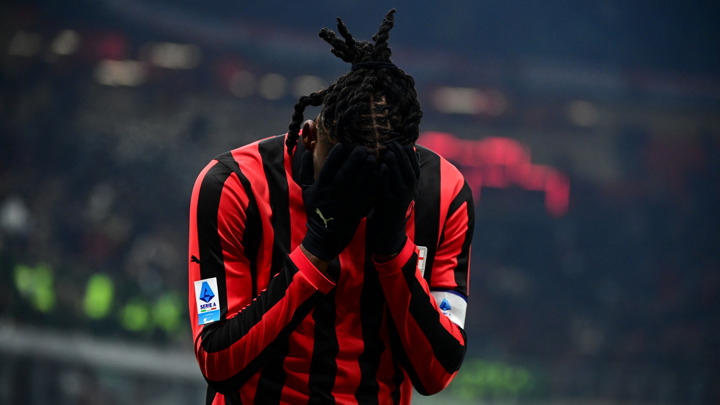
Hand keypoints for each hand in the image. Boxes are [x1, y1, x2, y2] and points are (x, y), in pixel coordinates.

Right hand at [301, 143, 377, 260]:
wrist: (325, 236)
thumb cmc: (315, 210)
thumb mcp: (306, 191)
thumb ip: (306, 170)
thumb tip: (308, 152)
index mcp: (321, 187)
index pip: (328, 166)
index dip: (336, 154)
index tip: (343, 145)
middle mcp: (333, 193)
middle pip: (346, 171)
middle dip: (356, 158)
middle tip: (363, 149)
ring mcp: (346, 202)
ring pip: (359, 181)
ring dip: (367, 168)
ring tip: (372, 158)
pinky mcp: (357, 209)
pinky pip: (368, 193)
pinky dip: (373, 183)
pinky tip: (377, 174)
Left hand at [367, 142, 419, 255]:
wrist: (390, 227)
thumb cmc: (393, 203)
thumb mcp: (402, 187)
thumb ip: (405, 172)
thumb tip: (410, 153)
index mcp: (414, 186)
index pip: (416, 168)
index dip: (411, 156)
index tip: (404, 144)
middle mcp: (411, 192)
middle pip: (409, 171)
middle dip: (402, 156)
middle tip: (393, 144)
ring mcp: (402, 199)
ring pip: (401, 179)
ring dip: (396, 165)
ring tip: (389, 152)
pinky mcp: (391, 204)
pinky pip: (389, 188)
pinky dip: (386, 177)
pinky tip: (382, 167)